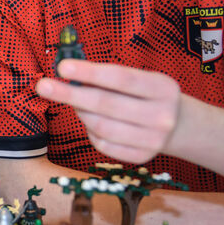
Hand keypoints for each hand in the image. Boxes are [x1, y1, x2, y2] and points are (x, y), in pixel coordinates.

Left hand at [35, 59, 182, 163]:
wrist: (180, 125)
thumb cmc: (148, 95)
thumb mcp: (140, 79)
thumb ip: (108, 76)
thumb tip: (67, 72)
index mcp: (162, 88)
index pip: (121, 78)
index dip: (90, 72)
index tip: (62, 67)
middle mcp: (162, 115)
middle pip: (106, 104)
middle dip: (71, 94)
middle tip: (44, 86)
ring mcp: (154, 139)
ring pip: (101, 126)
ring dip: (81, 113)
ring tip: (76, 103)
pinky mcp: (142, 157)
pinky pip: (103, 144)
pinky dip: (90, 132)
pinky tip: (92, 122)